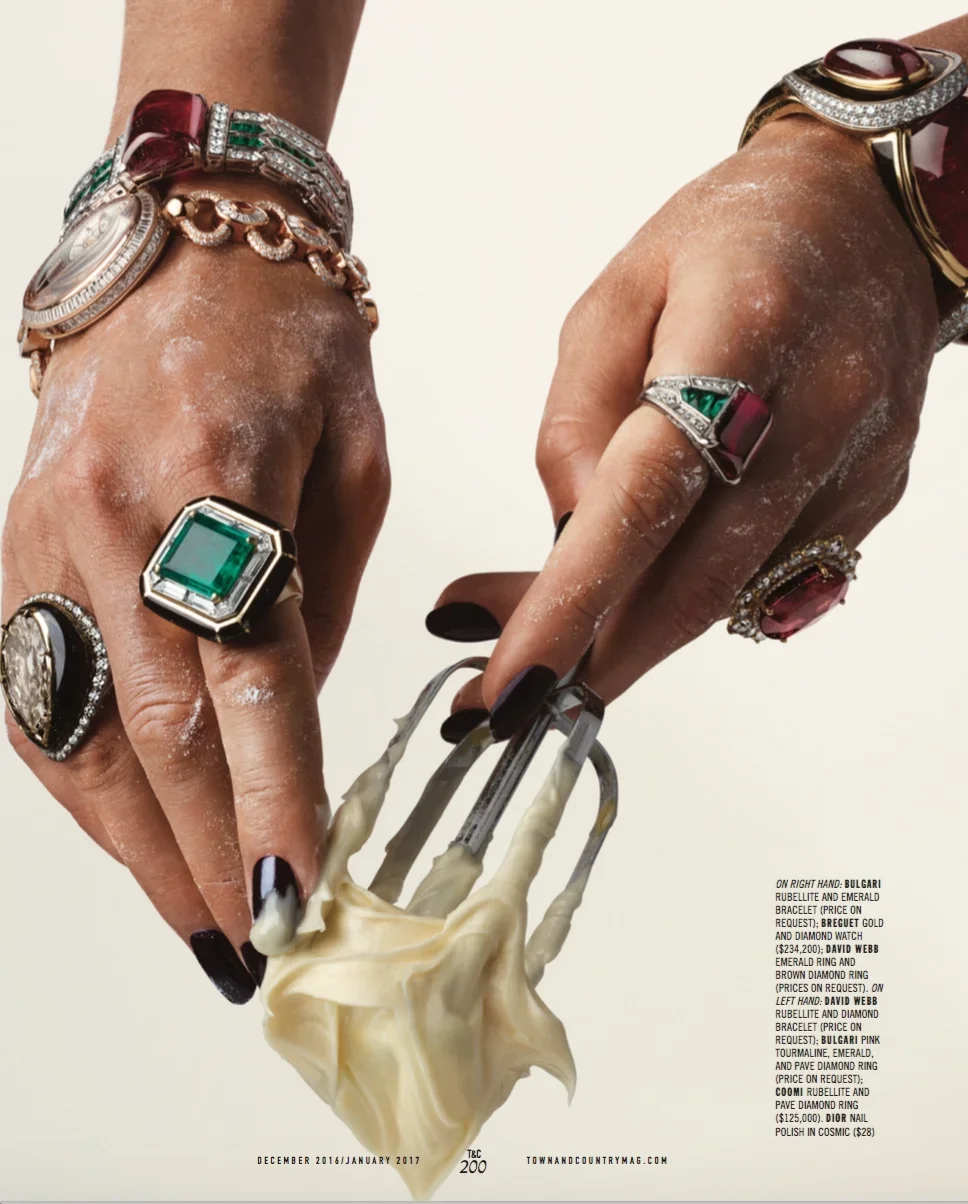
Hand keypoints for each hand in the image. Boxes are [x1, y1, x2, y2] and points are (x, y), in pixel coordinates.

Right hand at [3, 181, 388, 1000]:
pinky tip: (125, 837)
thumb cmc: (293, 344)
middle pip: (155, 732)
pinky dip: (83, 782)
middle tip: (253, 951)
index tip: (301, 900)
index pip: (249, 684)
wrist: (185, 246)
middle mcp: (108, 524)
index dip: (274, 804)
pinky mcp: (14, 550)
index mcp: (215, 487)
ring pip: (80, 732)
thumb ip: (318, 603)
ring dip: (137, 845)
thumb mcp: (354, 463)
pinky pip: (38, 692)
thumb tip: (288, 727)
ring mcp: (42, 541)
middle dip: (209, 855)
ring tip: (196, 924)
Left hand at [426, 117, 935, 740]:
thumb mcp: (614, 297)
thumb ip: (575, 420)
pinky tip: (652, 581)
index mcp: (742, 332)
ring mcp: (857, 466)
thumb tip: (563, 536)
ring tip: (566, 632)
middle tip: (517, 695)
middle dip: (595, 656)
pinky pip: (768, 582)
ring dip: (637, 634)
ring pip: (729, 597)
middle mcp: (818, 411)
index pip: (645, 497)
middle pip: (693, 579)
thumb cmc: (729, 241)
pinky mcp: (872, 499)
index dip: (571, 601)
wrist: (871, 218)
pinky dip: (695, 601)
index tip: (509, 679)